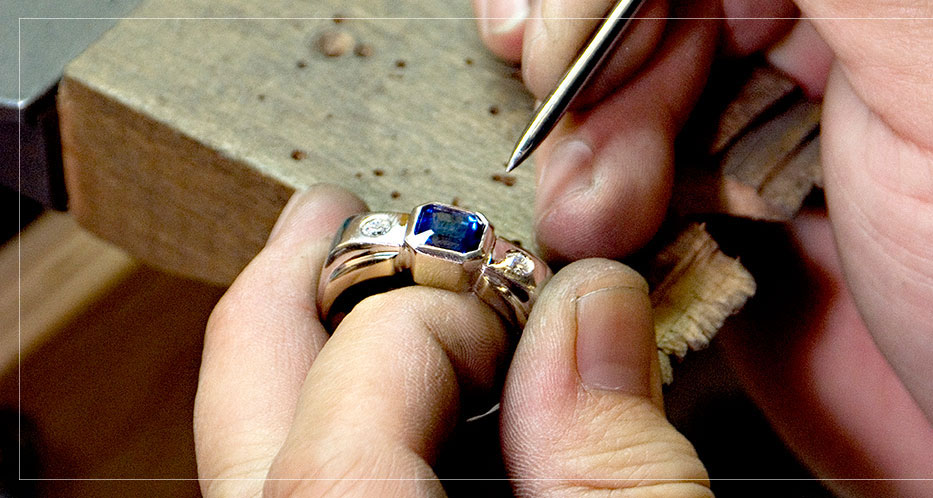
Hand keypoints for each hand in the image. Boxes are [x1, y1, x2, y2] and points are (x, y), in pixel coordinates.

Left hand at [193, 184, 711, 495]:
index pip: (366, 367)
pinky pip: (279, 481)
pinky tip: (373, 400)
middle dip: (295, 281)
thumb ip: (618, 457)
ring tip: (335, 284)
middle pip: (247, 385)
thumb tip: (594, 308)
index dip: (446, 312)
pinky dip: (319, 421)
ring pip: (249, 438)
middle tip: (329, 213)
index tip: (530, 312)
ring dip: (296, 347)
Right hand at [473, 0, 932, 495]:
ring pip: (622, 87)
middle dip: (590, 61)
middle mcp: (827, 38)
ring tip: (603, 212)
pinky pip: (627, 176)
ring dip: (582, 143)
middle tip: (570, 114)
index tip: (558, 40)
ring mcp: (767, 125)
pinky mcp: (726, 210)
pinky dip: (592, 201)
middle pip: (647, 4)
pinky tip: (607, 231)